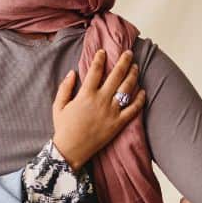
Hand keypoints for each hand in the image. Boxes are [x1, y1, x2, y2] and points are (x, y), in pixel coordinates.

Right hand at [51, 49, 146, 169]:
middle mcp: (101, 100)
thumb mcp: (58, 106)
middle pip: (116, 75)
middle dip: (123, 61)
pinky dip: (139, 99)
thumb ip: (65, 88)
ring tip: (135, 67)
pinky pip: (133, 109)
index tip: (103, 51)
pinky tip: (142, 91)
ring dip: (133, 76)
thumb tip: (72, 72)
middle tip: (128, 53)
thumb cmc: (63, 128)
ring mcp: (112, 112)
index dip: (100, 59)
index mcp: (85, 94)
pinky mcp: (118, 124)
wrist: (71, 150)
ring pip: (127, 89)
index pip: (95, 70)